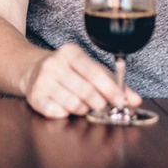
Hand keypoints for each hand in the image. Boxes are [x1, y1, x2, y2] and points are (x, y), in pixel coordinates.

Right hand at [22, 44, 141, 118]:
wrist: (32, 69)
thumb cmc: (68, 71)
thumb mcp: (89, 69)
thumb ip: (114, 83)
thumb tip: (135, 100)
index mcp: (70, 53)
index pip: (94, 72)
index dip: (110, 89)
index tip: (121, 102)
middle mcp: (54, 63)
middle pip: (85, 90)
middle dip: (99, 103)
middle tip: (101, 107)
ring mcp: (42, 79)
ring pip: (73, 104)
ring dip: (83, 110)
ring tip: (83, 106)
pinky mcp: (33, 95)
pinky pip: (55, 112)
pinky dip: (65, 114)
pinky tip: (66, 108)